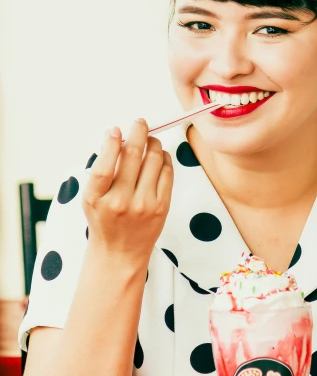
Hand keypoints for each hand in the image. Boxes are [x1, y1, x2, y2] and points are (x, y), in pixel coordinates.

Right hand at [83, 119, 173, 263]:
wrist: (120, 253)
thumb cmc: (104, 221)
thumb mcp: (91, 198)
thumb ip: (101, 169)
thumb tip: (115, 135)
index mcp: (97, 198)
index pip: (104, 164)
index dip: (112, 142)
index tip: (116, 129)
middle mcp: (121, 201)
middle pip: (133, 156)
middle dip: (138, 133)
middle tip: (140, 123)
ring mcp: (144, 204)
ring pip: (153, 160)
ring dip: (153, 143)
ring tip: (150, 139)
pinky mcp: (162, 207)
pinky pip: (167, 172)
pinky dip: (164, 158)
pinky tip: (159, 155)